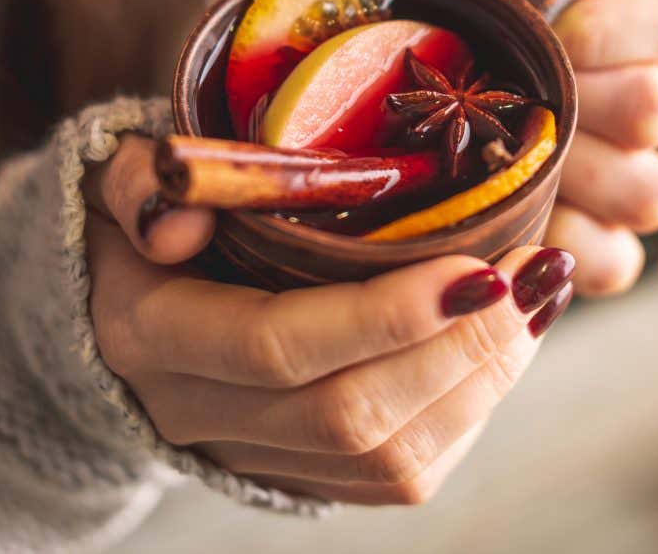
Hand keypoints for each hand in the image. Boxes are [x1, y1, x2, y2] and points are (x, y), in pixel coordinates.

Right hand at [83, 136, 575, 504]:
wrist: (117, 314)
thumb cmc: (145, 223)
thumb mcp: (121, 181)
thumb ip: (138, 187)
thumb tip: (179, 221)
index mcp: (154, 336)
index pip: (278, 346)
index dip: (385, 316)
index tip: (480, 265)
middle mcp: (202, 415)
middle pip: (352, 415)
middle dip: (464, 347)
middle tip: (539, 272)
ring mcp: (255, 455)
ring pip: (390, 457)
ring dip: (484, 379)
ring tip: (541, 297)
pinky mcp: (303, 476)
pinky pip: (401, 472)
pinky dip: (472, 409)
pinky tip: (510, 342)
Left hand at [395, 0, 657, 297]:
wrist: (334, 103)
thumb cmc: (394, 23)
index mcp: (599, 23)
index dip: (624, 29)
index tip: (558, 35)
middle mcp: (616, 101)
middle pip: (657, 110)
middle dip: (586, 107)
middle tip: (512, 104)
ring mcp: (605, 181)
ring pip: (651, 191)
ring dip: (581, 180)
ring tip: (507, 167)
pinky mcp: (578, 247)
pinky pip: (616, 261)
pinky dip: (567, 248)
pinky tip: (510, 227)